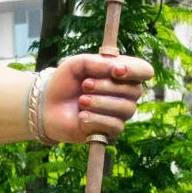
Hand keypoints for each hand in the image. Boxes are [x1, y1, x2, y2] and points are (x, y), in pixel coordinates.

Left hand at [39, 55, 154, 143]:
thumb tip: (116, 68)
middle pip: (135, 90)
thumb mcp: (76, 64)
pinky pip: (115, 125)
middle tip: (85, 85)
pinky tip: (82, 117)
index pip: (144, 70)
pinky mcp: (111, 130)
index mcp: (121, 73)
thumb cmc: (65, 83)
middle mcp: (126, 93)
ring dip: (101, 103)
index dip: (135, 71)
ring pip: (126, 108)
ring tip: (81, 101)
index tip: (116, 70)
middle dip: (108, 87)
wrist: (47, 107)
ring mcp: (120, 113)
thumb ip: (96, 62)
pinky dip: (97, 119)